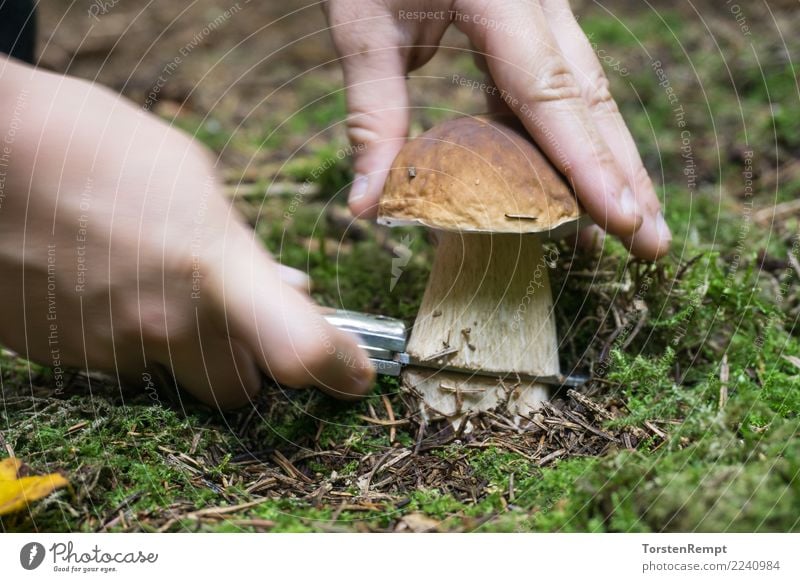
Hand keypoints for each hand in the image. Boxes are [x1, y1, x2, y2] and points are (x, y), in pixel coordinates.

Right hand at [0, 56, 373, 407]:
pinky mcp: (64, 359)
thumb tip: (285, 287)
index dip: (339, 370)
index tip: (355, 375)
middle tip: (237, 323)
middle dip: (248, 366)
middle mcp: (167, 325)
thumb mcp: (194, 181)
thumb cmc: (94, 146)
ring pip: (174, 380)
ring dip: (183, 349)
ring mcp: (111, 349)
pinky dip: (129, 339)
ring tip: (154, 283)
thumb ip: (241, 250)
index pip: (299, 348)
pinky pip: (120, 364)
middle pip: (238, 391)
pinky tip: (110, 286)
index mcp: (215, 271)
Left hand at [325, 0, 670, 259]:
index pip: (550, 92)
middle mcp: (536, 3)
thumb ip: (371, 116)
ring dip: (610, 162)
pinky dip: (571, 140)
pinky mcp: (531, 23)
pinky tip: (580, 181)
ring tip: (632, 223)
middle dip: (624, 174)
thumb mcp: (361, 27)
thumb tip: (366, 206)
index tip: (620, 219)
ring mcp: (540, 9)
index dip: (586, 162)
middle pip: (591, 97)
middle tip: (653, 242)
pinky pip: (559, 89)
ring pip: (588, 94)